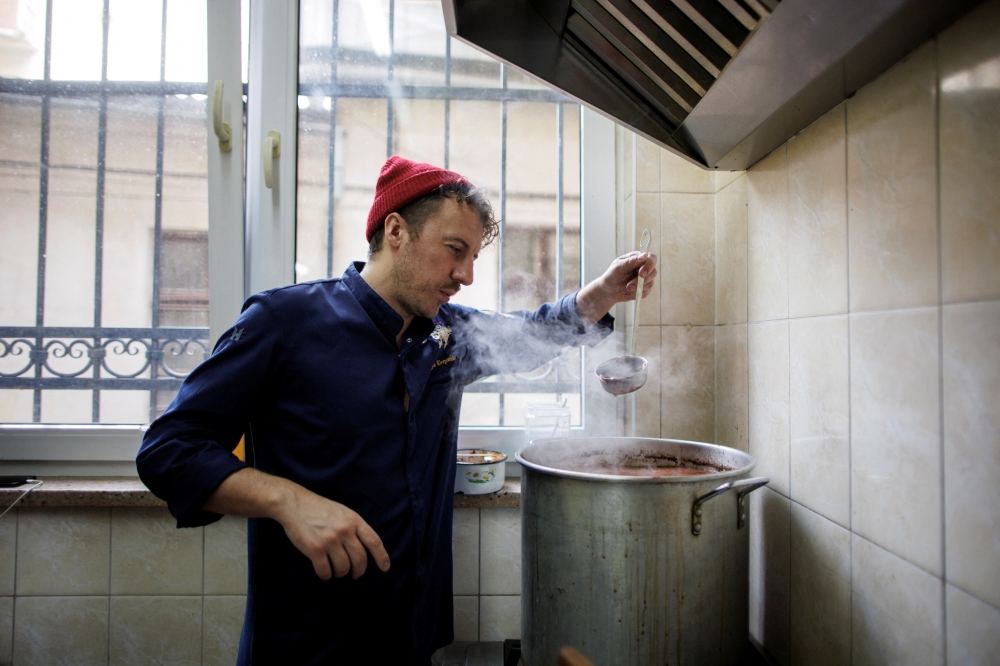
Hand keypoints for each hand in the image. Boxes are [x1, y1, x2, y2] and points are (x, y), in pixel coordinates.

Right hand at [276, 487, 390, 579]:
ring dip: (340, 573)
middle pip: (360, 559)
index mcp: (354, 520)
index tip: (385, 568)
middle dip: (359, 571)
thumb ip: (353, 526)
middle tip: (355, 575)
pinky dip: (326, 575)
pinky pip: (325, 571)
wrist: (293, 503)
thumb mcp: (342, 511)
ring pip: (343, 568)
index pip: (374, 541)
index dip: (382, 557)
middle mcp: (345, 530)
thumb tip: (363, 547)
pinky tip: (324, 572)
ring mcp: (330, 540)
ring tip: (336, 571)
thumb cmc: (317, 508)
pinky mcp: (315, 549)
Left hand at [602, 251, 657, 300]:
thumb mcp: (618, 267)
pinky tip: (626, 294)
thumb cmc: (611, 276)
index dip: (649, 266)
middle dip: (640, 281)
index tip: (641, 274)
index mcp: (638, 258)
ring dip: (636, 289)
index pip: (651, 258)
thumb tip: (644, 255)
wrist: (608, 291)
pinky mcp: (644, 289)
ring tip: (624, 289)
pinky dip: (635, 295)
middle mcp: (644, 267)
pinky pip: (645, 293)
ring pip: (650, 284)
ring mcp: (645, 279)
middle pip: (653, 272)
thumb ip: (631, 261)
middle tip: (629, 286)